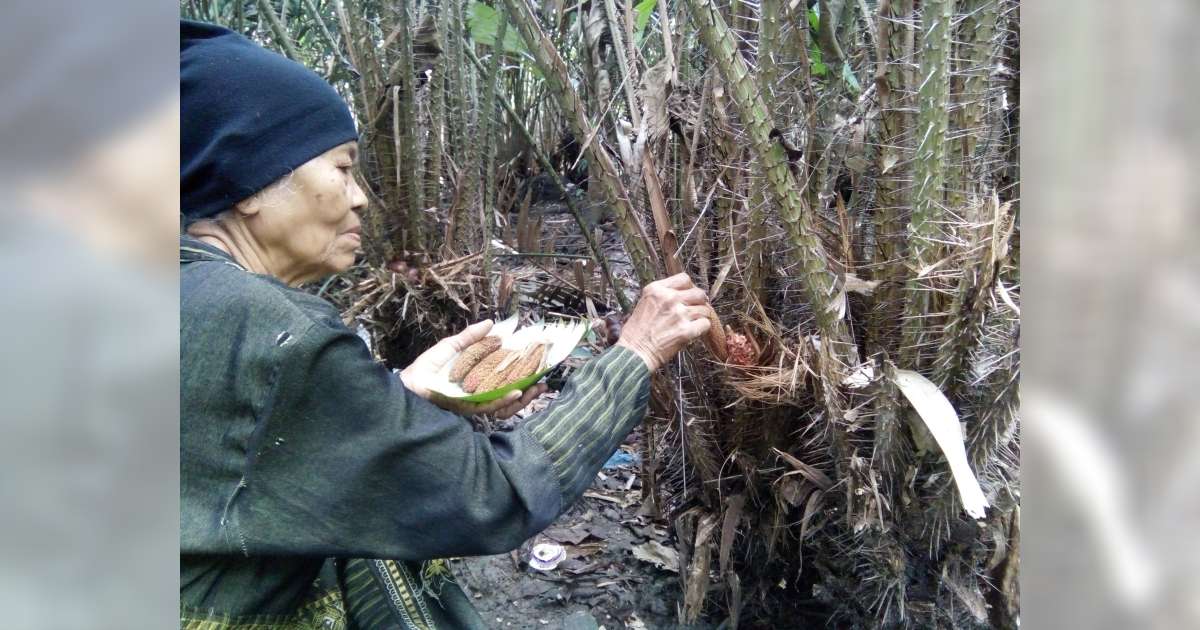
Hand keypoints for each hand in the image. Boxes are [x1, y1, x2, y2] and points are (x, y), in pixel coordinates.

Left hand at [400, 320, 547, 417]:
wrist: (409, 384)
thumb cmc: (428, 367)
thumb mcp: (452, 347)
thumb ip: (470, 336)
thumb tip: (491, 322)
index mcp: (479, 378)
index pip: (507, 377)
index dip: (524, 373)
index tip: (540, 364)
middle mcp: (480, 393)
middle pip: (511, 393)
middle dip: (530, 389)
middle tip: (545, 381)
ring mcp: (475, 402)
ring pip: (505, 403)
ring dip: (522, 397)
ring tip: (536, 387)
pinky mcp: (467, 409)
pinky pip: (490, 406)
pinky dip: (504, 400)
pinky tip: (516, 392)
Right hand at [616, 273, 712, 370]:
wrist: (634, 353)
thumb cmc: (636, 333)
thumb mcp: (644, 303)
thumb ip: (662, 296)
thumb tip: (682, 295)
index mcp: (656, 289)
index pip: (684, 278)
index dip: (689, 288)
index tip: (688, 295)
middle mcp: (669, 298)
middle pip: (698, 292)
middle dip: (699, 301)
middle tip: (695, 310)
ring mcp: (679, 314)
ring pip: (704, 309)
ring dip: (701, 316)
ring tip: (692, 323)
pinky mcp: (686, 330)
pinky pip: (705, 324)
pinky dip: (702, 328)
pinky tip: (694, 332)